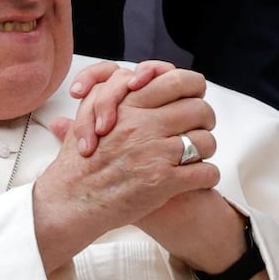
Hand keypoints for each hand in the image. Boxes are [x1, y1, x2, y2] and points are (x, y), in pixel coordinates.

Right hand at [33, 69, 217, 272]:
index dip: (191, 90)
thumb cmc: (77, 163)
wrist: (71, 201)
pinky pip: (205, 172)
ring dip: (205, 151)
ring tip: (196, 159)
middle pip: (199, 109)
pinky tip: (197, 179)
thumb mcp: (85, 117)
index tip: (188, 102)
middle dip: (205, 121)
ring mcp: (156, 152)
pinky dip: (207, 177)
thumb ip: (104, 94)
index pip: (179, 81)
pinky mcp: (164, 181)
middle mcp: (145, 125)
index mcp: (129, 105)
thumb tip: (127, 78)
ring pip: (206, 141)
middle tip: (198, 130)